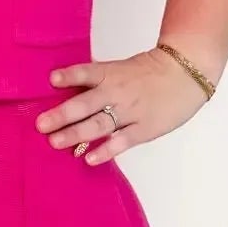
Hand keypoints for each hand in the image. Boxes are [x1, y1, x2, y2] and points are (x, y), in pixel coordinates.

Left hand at [34, 47, 208, 163]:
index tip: (52, 80)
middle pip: (86, 104)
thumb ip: (98, 79)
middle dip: (62, 115)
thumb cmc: (149, 72)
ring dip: (76, 134)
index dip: (70, 76)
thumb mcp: (121, 68)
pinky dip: (105, 150)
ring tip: (55, 142)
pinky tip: (88, 158)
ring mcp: (131, 112)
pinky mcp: (144, 129)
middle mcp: (117, 92)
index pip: (87, 73)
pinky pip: (122, 141)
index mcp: (111, 74)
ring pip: (100, 124)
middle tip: (41, 124)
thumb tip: (67, 88)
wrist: (186, 74)